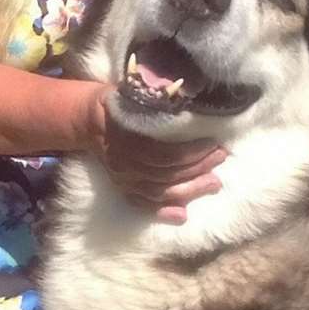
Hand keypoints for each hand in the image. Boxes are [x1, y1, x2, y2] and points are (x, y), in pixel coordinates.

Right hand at [82, 87, 225, 224]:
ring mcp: (123, 179)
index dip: (192, 152)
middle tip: (220, 158)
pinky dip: (163, 212)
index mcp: (127, 139)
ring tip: (214, 182)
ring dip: (190, 189)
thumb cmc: (118, 102)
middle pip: (167, 174)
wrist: (88, 121)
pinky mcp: (122, 189)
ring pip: (159, 192)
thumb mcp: (135, 94)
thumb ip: (157, 99)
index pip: (165, 153)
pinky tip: (182, 215)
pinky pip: (143, 205)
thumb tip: (184, 96)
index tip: (212, 142)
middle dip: (198, 168)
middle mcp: (124, 164)